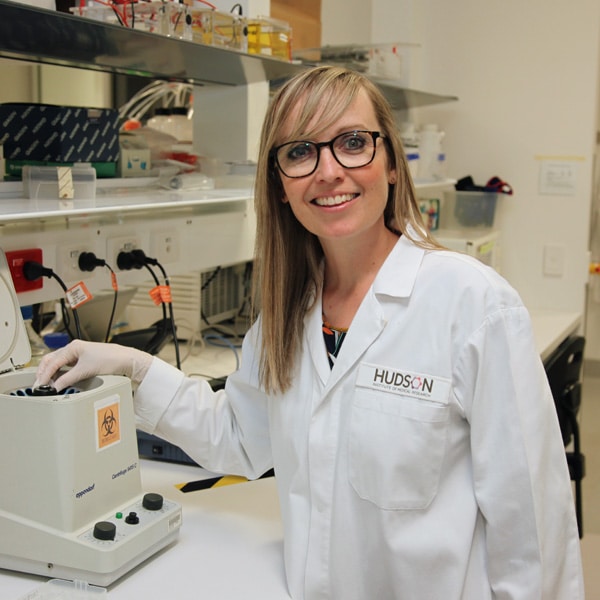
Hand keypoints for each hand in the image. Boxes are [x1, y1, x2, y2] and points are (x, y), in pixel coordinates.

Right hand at [34, 339, 152, 390]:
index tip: (40, 385)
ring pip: (59, 363)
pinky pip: (67, 367)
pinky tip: (59, 380)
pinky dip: (60, 373)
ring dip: (52, 373)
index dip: (45, 375)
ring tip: (48, 384)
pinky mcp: (84, 360)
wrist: (126, 360)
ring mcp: (79, 354)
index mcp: (73, 347)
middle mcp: (75, 349)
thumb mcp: (86, 371)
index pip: (53, 361)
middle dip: (45, 372)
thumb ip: (68, 379)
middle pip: (53, 360)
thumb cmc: (110, 360)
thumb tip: (55, 386)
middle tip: (40, 385)